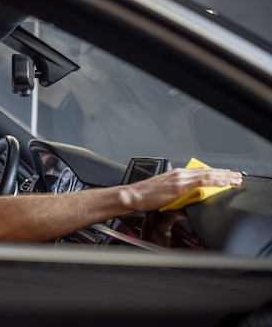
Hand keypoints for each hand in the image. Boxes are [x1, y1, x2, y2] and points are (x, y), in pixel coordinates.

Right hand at [120, 167, 242, 211]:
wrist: (133, 196)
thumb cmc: (144, 196)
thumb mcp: (165, 194)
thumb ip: (179, 194)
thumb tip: (190, 200)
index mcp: (176, 175)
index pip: (200, 172)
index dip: (215, 173)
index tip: (226, 176)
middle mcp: (179, 174)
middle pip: (207, 171)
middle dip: (224, 174)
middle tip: (237, 176)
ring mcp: (180, 178)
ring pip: (207, 175)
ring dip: (224, 176)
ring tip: (235, 179)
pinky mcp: (180, 186)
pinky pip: (202, 182)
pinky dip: (215, 181)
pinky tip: (224, 183)